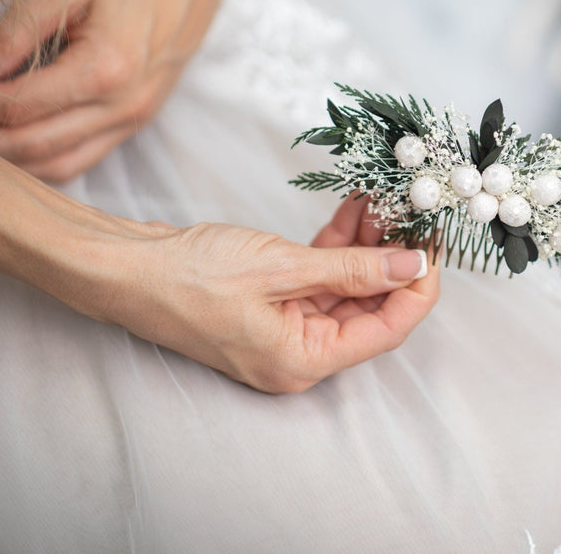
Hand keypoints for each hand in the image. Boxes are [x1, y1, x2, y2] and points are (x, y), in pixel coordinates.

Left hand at [0, 0, 237, 181]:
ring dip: (9, 161)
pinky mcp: (136, 124)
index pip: (21, 104)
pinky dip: (41, 161)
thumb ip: (17, 31)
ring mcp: (134, 120)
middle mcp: (125, 106)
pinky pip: (82, 160)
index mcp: (107, 68)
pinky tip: (13, 144)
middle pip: (35, 143)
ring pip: (59, 164)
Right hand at [97, 198, 438, 393]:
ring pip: (348, 285)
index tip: (435, 246)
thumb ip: (351, 268)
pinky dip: (339, 244)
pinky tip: (356, 209)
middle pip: (371, 306)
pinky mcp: (275, 299)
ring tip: (386, 200)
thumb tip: (411, 267)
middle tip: (416, 212)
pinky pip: (321, 274)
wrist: (125, 268)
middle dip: (394, 258)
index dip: (418, 288)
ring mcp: (287, 325)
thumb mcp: (281, 268)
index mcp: (304, 361)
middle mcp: (301, 351)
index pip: (387, 329)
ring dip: (368, 244)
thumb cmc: (189, 277)